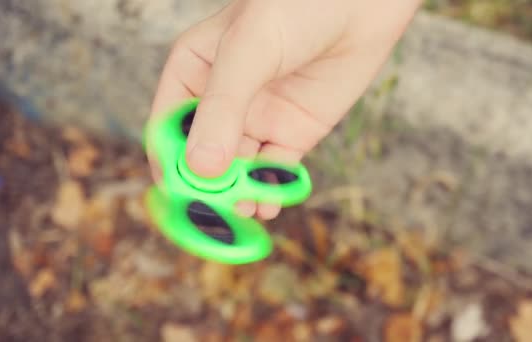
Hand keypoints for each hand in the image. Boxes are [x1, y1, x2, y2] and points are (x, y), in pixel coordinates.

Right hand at [148, 0, 419, 218]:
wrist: (362, 0)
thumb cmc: (298, 6)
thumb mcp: (249, 51)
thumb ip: (223, 108)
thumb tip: (201, 170)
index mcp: (194, 71)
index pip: (168, 126)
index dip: (169, 162)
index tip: (179, 193)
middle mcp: (223, 100)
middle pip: (202, 155)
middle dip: (206, 187)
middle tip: (213, 215)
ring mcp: (259, 117)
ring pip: (238, 168)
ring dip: (236, 194)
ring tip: (243, 212)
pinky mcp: (294, 131)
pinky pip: (275, 170)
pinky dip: (269, 190)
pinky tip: (267, 205)